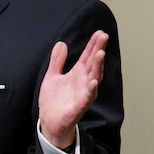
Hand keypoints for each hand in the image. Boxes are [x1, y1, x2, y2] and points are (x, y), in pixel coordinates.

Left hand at [38, 30, 108, 148]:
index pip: (87, 57)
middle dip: (98, 50)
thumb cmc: (54, 100)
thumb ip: (57, 61)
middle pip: (93, 64)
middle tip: (103, 37)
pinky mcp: (78, 106)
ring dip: (97, 66)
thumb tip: (61, 43)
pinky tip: (93, 81)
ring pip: (93, 78)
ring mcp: (83, 94)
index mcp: (77, 74)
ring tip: (100, 54)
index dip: (93, 45)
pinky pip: (87, 97)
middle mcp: (83, 82)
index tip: (99, 33)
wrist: (49, 121)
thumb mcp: (52, 76)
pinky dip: (91, 90)